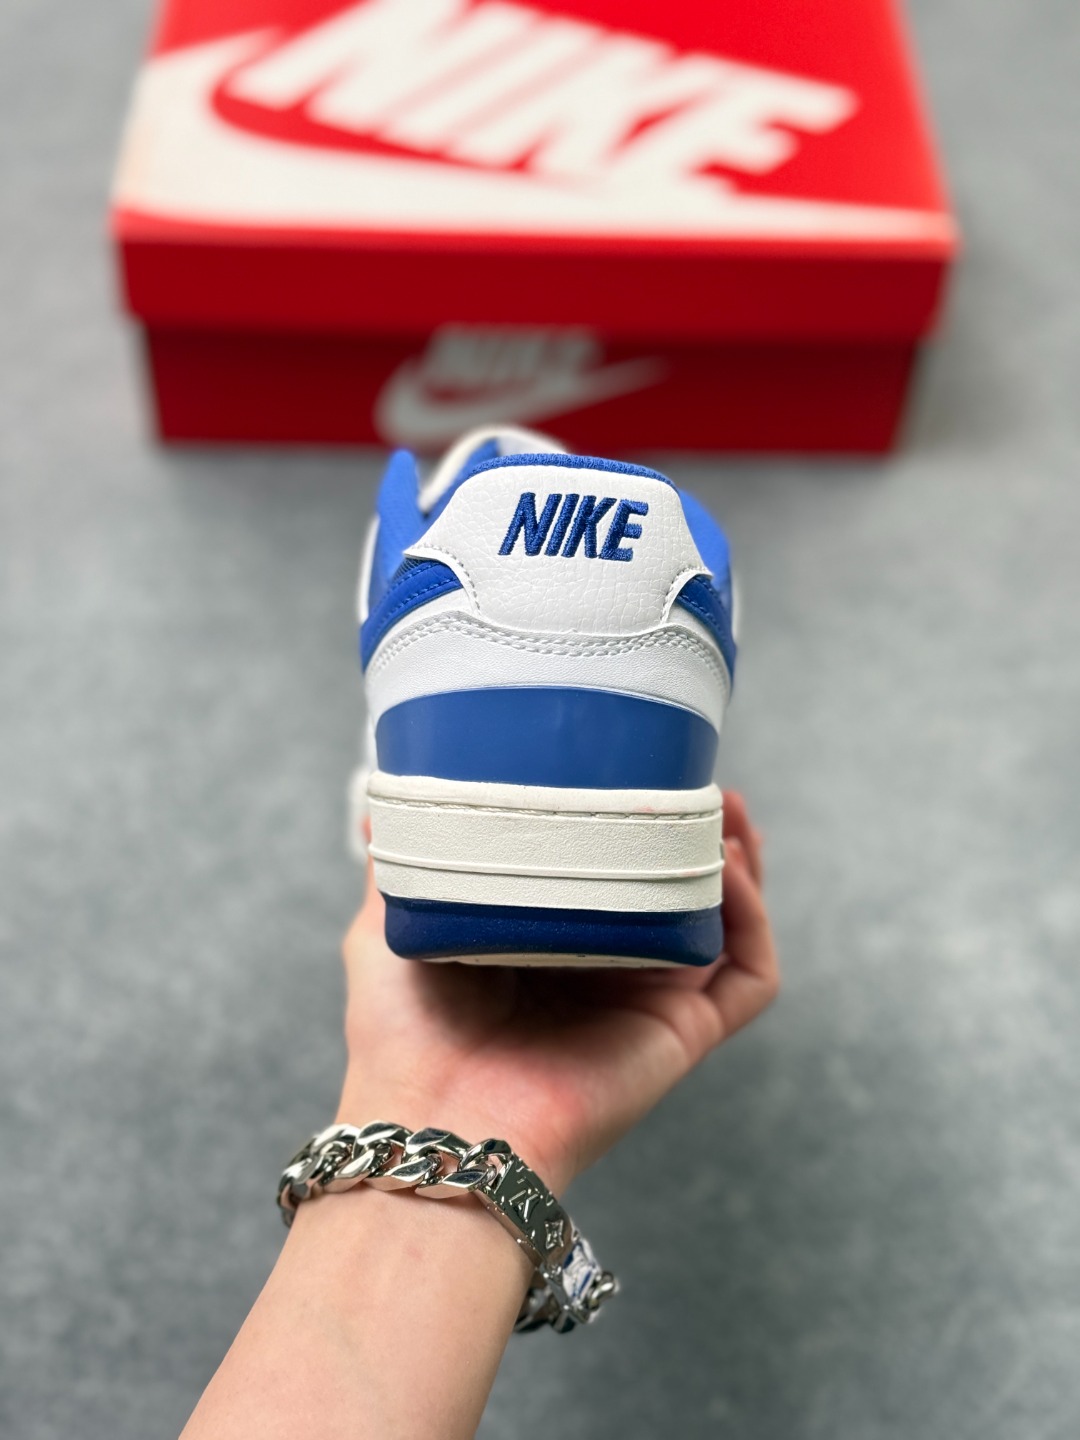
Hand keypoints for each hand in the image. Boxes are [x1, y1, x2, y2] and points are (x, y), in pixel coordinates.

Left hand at [339, 792, 778, 1193]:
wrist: (434, 1123)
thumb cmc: (403, 1038)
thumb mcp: (391, 928)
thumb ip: (402, 869)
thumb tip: (383, 806)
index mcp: (550, 943)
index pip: (609, 873)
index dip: (631, 824)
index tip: (637, 767)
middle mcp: (607, 969)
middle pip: (677, 892)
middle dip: (695, 833)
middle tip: (696, 780)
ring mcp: (649, 1002)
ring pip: (724, 925)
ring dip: (739, 864)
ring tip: (727, 811)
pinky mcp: (681, 1035)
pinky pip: (746, 979)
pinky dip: (754, 924)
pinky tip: (734, 874)